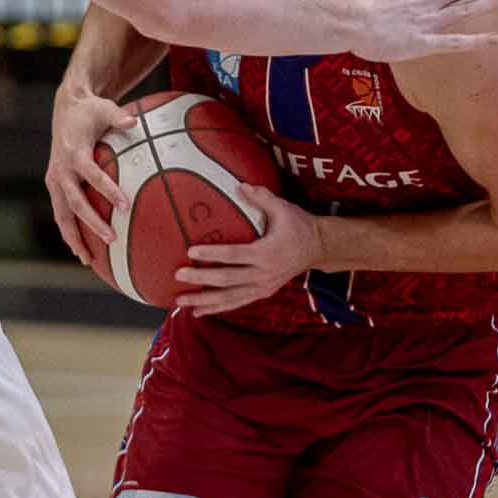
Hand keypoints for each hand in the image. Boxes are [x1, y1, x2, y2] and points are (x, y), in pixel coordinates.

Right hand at [45, 88, 136, 265]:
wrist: (66, 108)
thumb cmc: (90, 110)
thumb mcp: (104, 107)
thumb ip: (119, 116)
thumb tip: (135, 122)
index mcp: (74, 152)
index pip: (91, 175)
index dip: (107, 190)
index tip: (125, 206)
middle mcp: (61, 169)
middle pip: (74, 202)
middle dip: (91, 223)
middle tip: (112, 239)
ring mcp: (55, 179)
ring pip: (62, 214)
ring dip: (74, 237)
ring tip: (88, 260)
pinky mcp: (54, 185)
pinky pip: (61, 213)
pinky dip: (69, 231)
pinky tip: (82, 250)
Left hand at [173, 185, 316, 315]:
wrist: (318, 248)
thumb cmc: (299, 225)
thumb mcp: (283, 208)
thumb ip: (261, 197)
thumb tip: (239, 185)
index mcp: (267, 253)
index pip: (234, 255)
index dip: (212, 255)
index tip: (190, 251)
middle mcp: (264, 274)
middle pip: (228, 280)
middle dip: (201, 279)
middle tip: (178, 275)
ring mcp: (263, 287)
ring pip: (230, 298)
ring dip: (204, 300)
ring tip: (181, 300)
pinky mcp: (263, 293)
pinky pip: (237, 303)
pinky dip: (217, 308)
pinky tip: (198, 312)